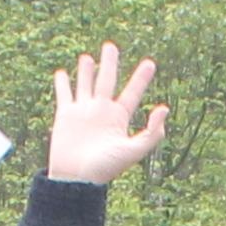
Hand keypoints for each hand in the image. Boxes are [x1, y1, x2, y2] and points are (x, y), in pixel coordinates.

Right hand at [49, 46, 166, 184]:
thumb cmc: (105, 168)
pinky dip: (62, 83)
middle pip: (107, 80)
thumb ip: (151, 134)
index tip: (150, 63)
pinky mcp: (65, 115)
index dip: (141, 78)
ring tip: (88, 57)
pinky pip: (64, 95)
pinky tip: (61, 73)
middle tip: (111, 46)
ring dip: (86, 70)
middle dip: (110, 63)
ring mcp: (83, 112)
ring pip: (85, 84)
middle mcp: (101, 111)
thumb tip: (164, 109)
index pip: (132, 92)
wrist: (77, 179)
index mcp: (118, 118)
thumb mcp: (132, 151)